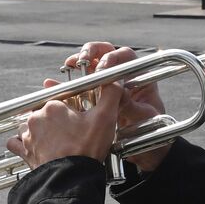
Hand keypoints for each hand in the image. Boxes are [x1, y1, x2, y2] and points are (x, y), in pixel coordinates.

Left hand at [6, 81, 122, 171]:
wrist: (71, 179)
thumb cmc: (86, 150)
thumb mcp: (105, 118)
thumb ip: (110, 95)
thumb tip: (113, 82)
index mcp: (53, 106)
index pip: (62, 98)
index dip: (72, 107)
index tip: (79, 116)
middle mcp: (36, 118)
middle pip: (46, 111)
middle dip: (57, 119)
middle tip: (72, 131)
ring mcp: (28, 135)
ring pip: (30, 125)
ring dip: (40, 129)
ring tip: (56, 139)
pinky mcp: (24, 151)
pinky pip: (16, 143)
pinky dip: (22, 143)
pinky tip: (34, 146)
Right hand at [71, 42, 172, 172]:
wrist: (145, 150)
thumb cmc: (151, 132)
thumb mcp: (143, 119)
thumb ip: (132, 105)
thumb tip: (118, 91)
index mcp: (139, 77)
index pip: (125, 57)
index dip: (113, 58)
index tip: (101, 67)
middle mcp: (122, 77)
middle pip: (105, 54)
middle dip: (91, 52)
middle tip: (81, 58)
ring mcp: (108, 86)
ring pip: (90, 67)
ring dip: (77, 63)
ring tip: (68, 65)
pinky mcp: (95, 98)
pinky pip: (80, 87)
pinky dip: (67, 85)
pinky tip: (53, 84)